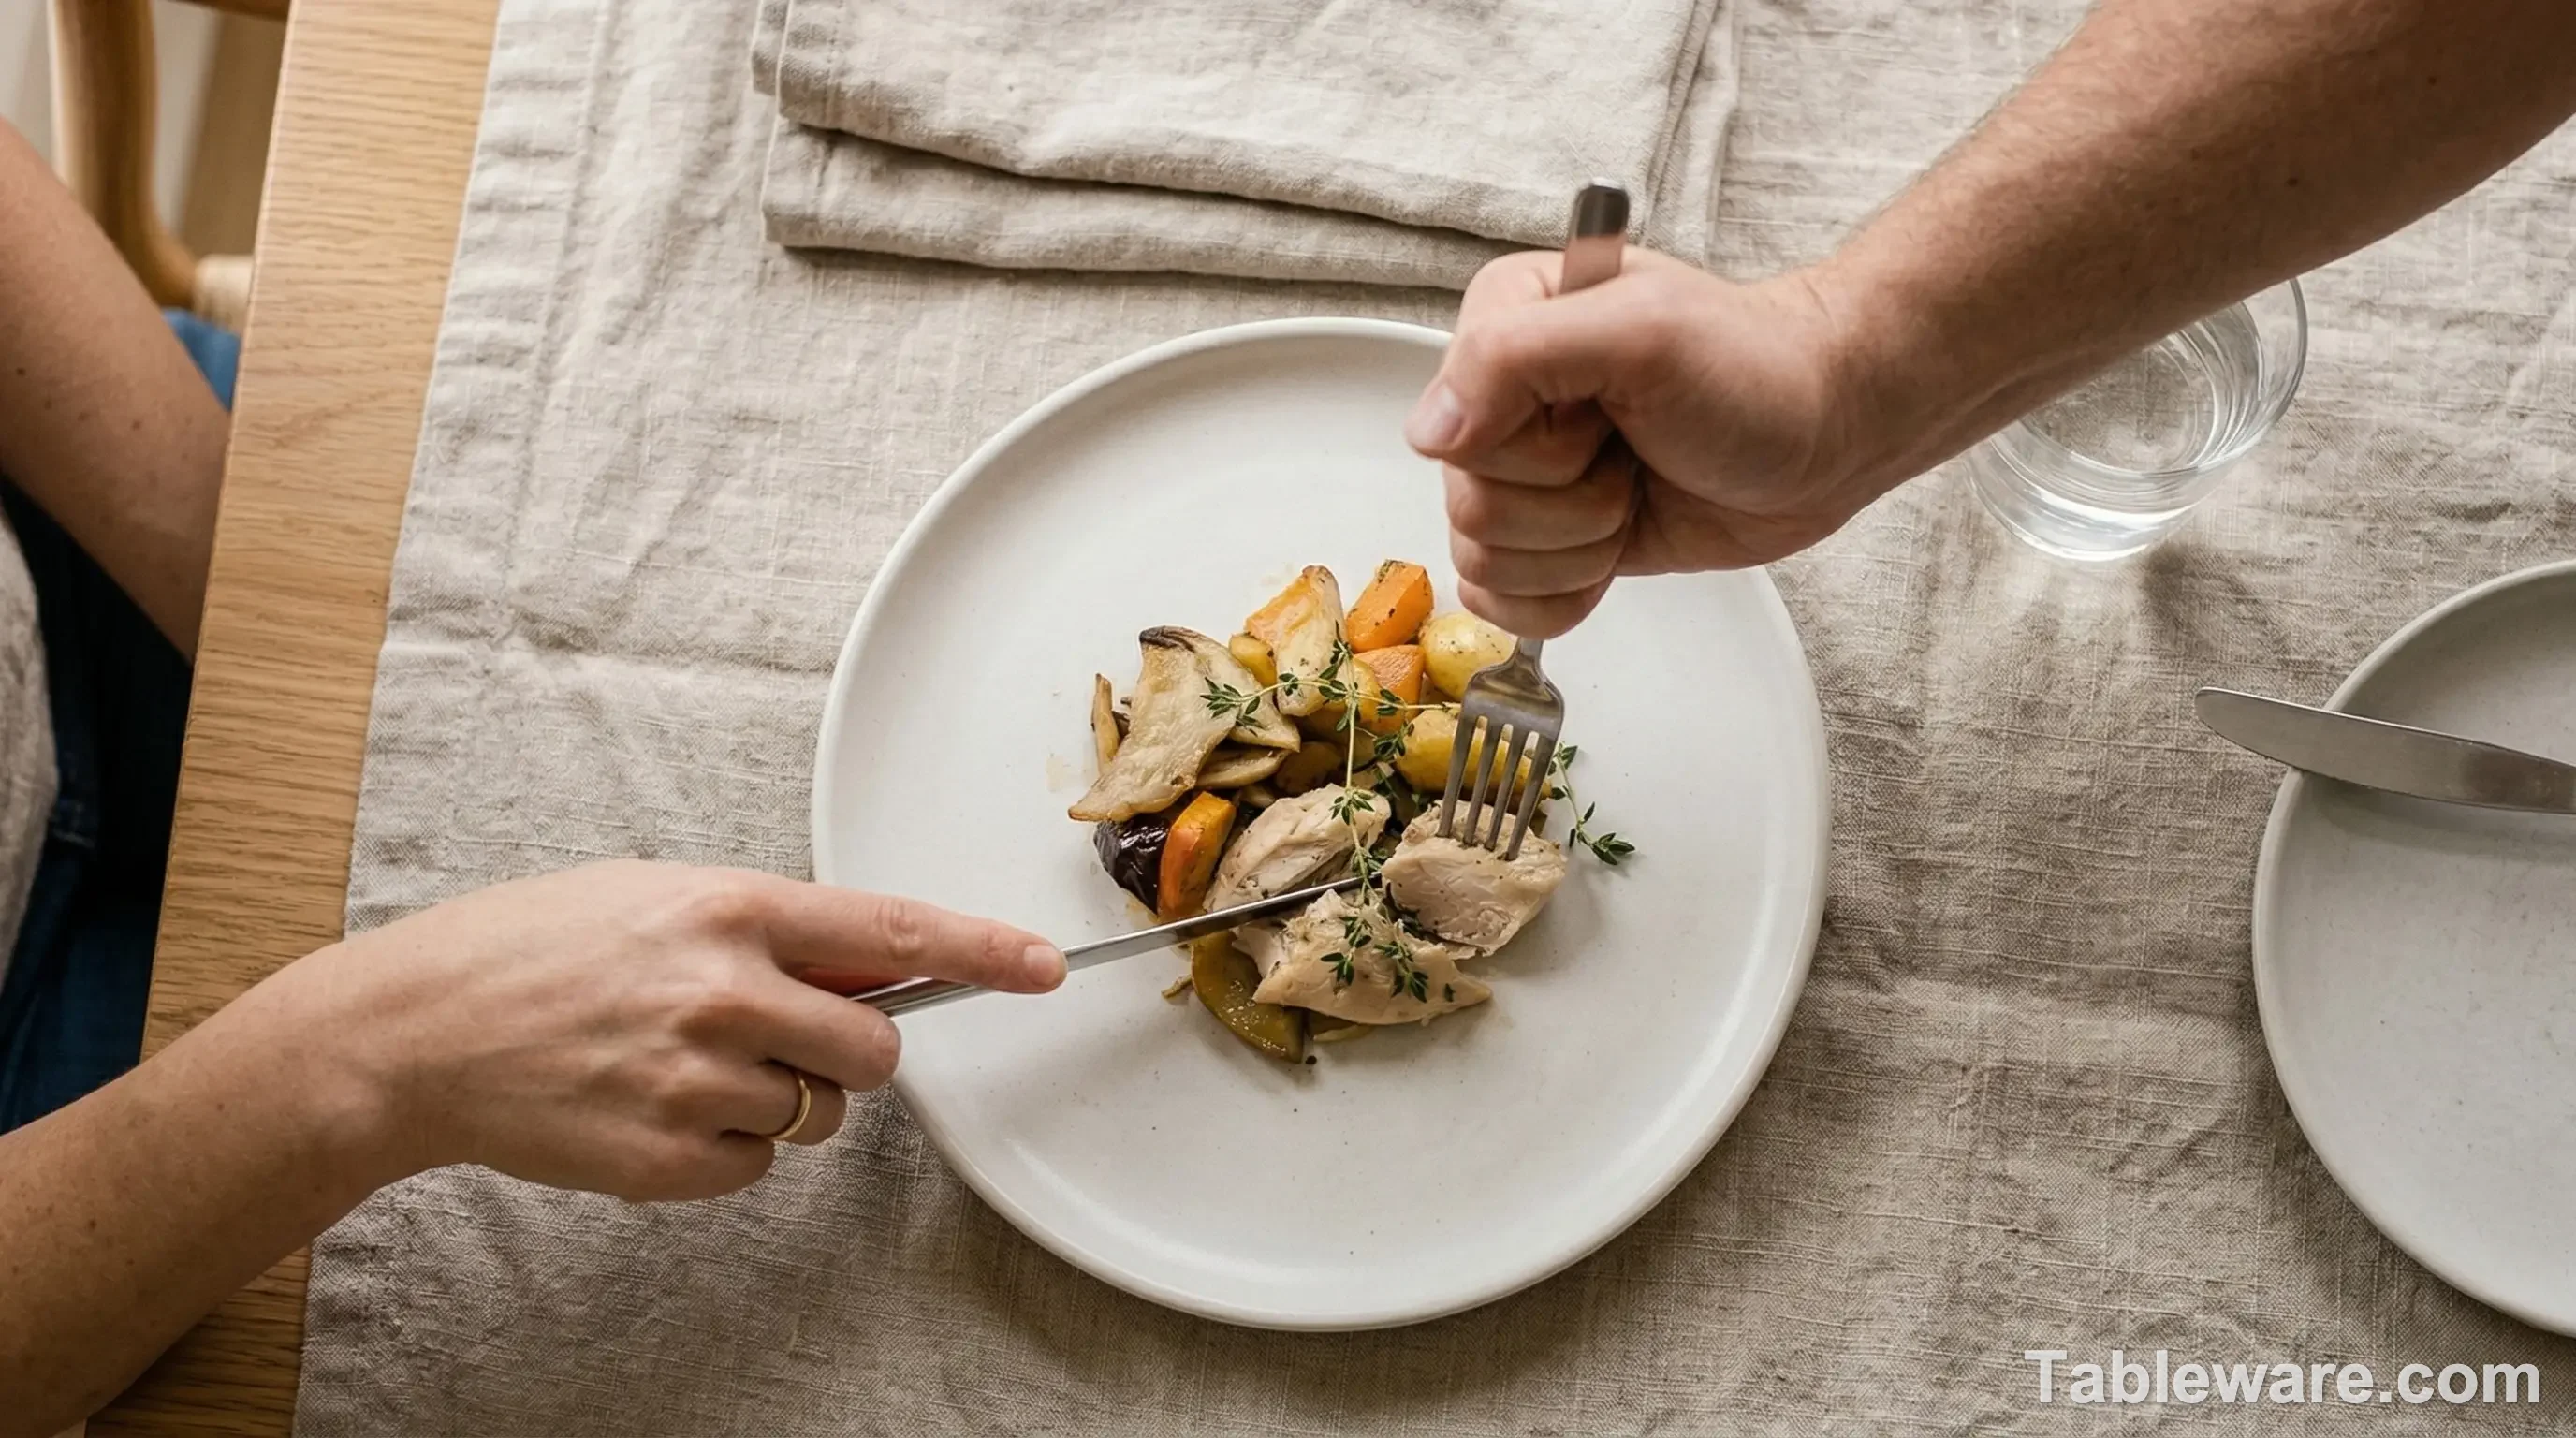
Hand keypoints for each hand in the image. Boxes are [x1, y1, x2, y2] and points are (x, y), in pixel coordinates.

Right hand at [246, 861, 1062, 1200]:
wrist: (417, 1032)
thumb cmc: (534, 950)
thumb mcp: (655, 897)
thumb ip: (764, 929)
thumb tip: (863, 969)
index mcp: (727, 907)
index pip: (890, 933)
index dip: (981, 953)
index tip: (1044, 969)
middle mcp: (723, 989)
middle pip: (873, 1051)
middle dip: (850, 1056)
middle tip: (779, 1038)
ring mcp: (695, 1077)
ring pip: (814, 1115)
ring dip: (775, 1100)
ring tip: (680, 1064)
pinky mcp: (666, 1155)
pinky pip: (754, 1165)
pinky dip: (721, 1148)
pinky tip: (652, 1108)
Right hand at [1404, 248, 1888, 636]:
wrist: (1826, 432)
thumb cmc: (1754, 370)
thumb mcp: (1643, 333)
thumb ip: (1515, 358)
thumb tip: (1431, 434)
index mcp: (1504, 322)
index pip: (1454, 428)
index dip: (1537, 445)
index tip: (1604, 412)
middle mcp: (1499, 399)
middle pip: (1469, 505)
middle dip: (1571, 501)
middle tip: (1633, 452)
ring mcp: (1522, 474)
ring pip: (1486, 560)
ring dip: (1581, 545)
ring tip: (1636, 489)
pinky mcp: (1548, 538)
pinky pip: (1501, 603)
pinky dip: (1565, 595)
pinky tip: (1616, 549)